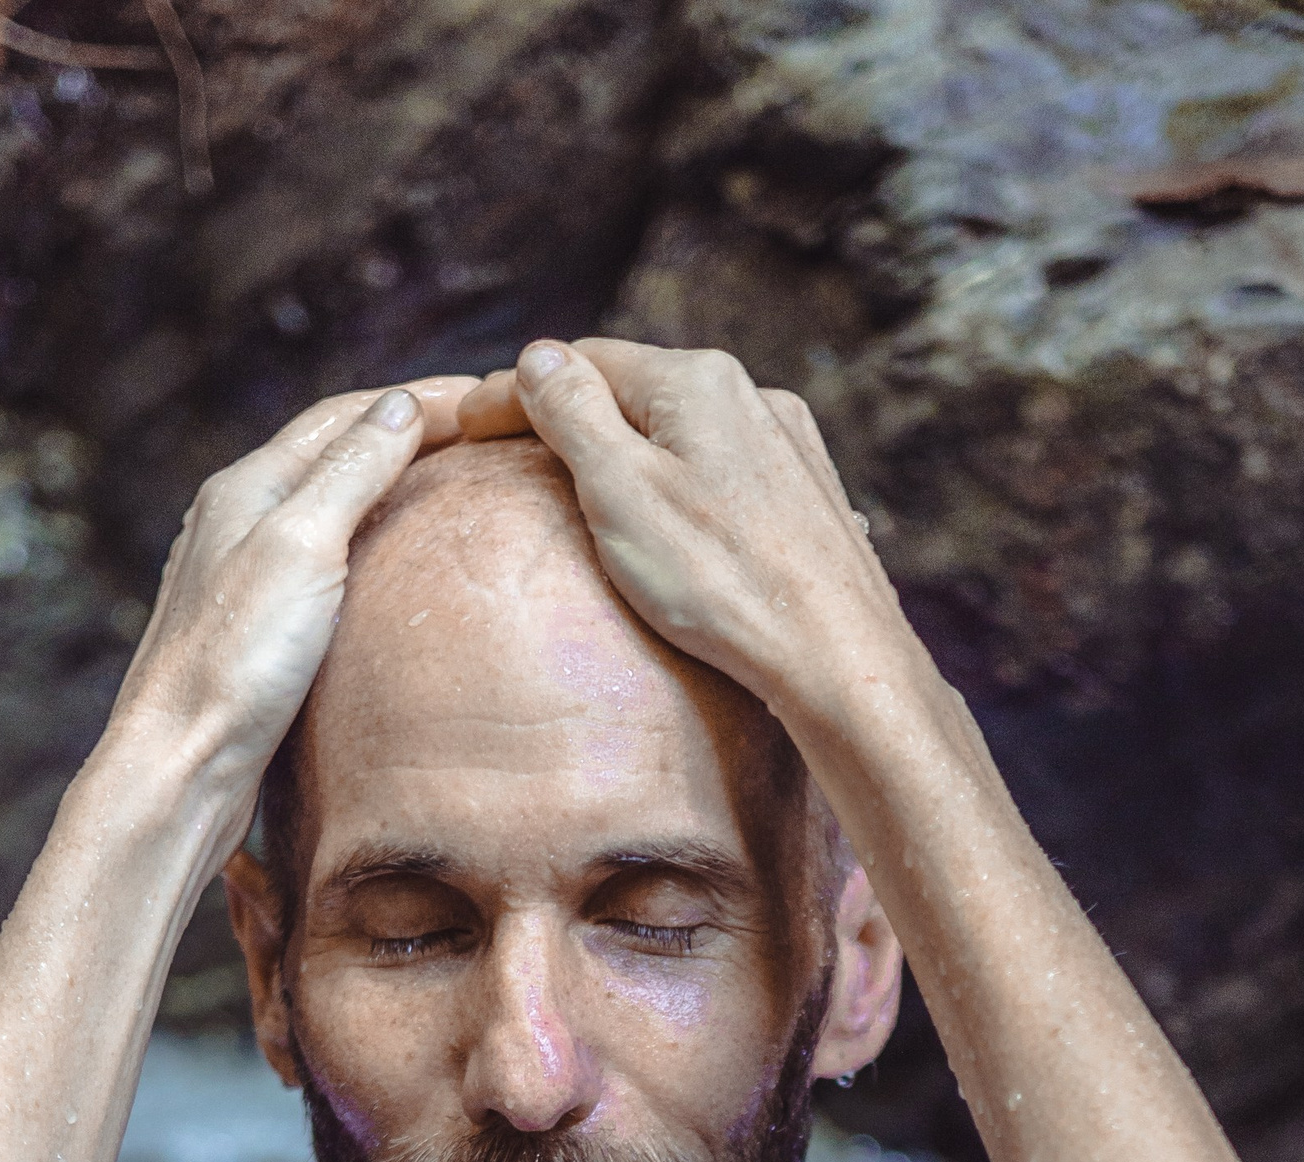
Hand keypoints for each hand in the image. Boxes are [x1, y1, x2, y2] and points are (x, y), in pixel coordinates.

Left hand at [100, 374, 477, 813]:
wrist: (179, 770)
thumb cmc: (234, 663)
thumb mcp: (302, 546)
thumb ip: (351, 471)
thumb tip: (402, 406)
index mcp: (246, 487)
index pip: (345, 416)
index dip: (419, 401)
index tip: (488, 401)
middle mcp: (234, 521)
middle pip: (330, 452)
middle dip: (402, 432)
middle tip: (477, 434)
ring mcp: (238, 577)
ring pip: (321, 506)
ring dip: (381, 485)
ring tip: (442, 489)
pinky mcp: (248, 633)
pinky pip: (316, 562)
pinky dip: (363, 544)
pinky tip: (386, 573)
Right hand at [461, 338, 914, 722]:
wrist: (839, 660)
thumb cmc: (722, 585)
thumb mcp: (619, 493)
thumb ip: (573, 416)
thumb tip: (539, 359)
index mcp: (695, 380)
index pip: (580, 364)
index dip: (514, 392)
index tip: (464, 427)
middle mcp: (751, 395)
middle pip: (638, 392)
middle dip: (575, 416)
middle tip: (516, 451)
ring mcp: (789, 445)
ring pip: (687, 434)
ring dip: (635, 452)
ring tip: (594, 489)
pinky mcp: (812, 498)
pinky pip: (727, 475)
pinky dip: (684, 487)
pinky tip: (678, 522)